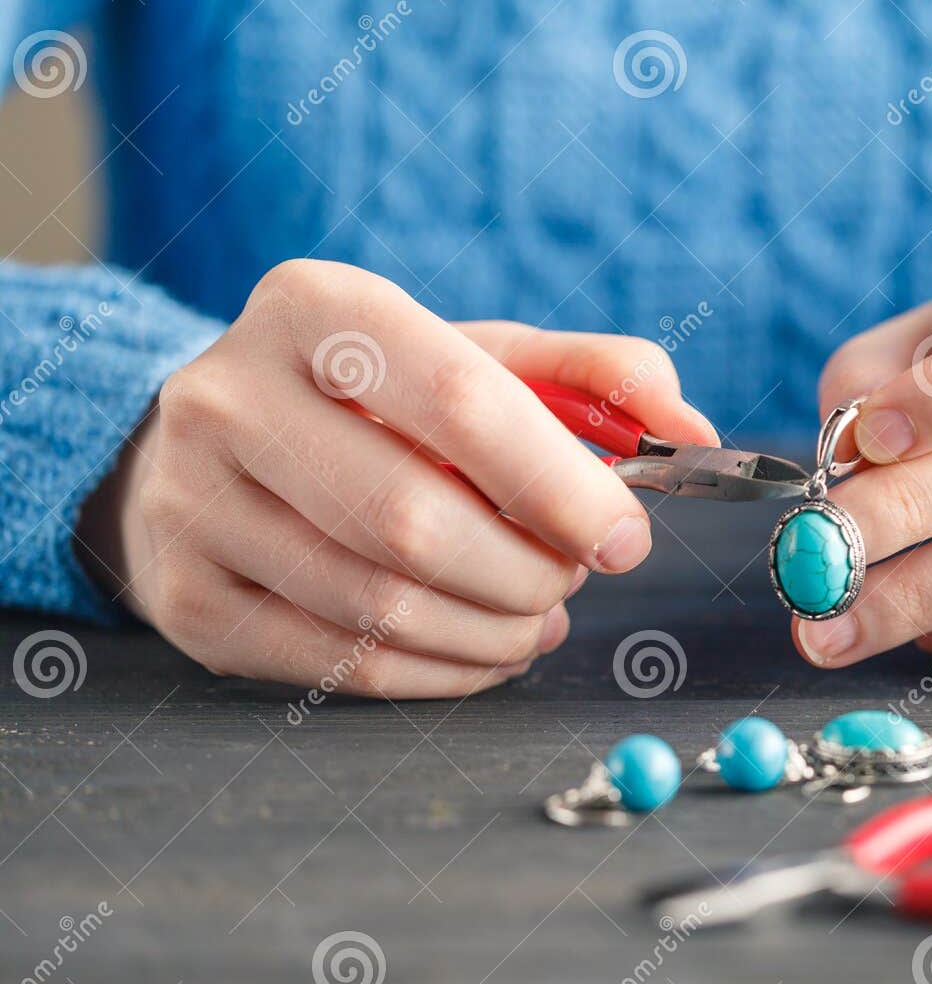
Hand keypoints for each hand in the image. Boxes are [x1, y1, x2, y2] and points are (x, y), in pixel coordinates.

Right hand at [77, 259, 716, 697]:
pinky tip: (483, 650)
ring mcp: (191, 503)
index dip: (560, 484)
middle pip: (414, 520)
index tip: (624, 537)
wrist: (211, 445)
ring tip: (537, 617)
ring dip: (493, 633)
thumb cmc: (376, 401)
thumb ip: (595, 378)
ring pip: (379, 606)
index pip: (460, 401)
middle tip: (571, 580)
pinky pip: (343, 666)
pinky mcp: (186, 600)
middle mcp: (229, 397)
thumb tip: (692, 427)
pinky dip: (443, 675)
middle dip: (526, 573)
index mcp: (316, 308)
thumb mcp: (476, 357)